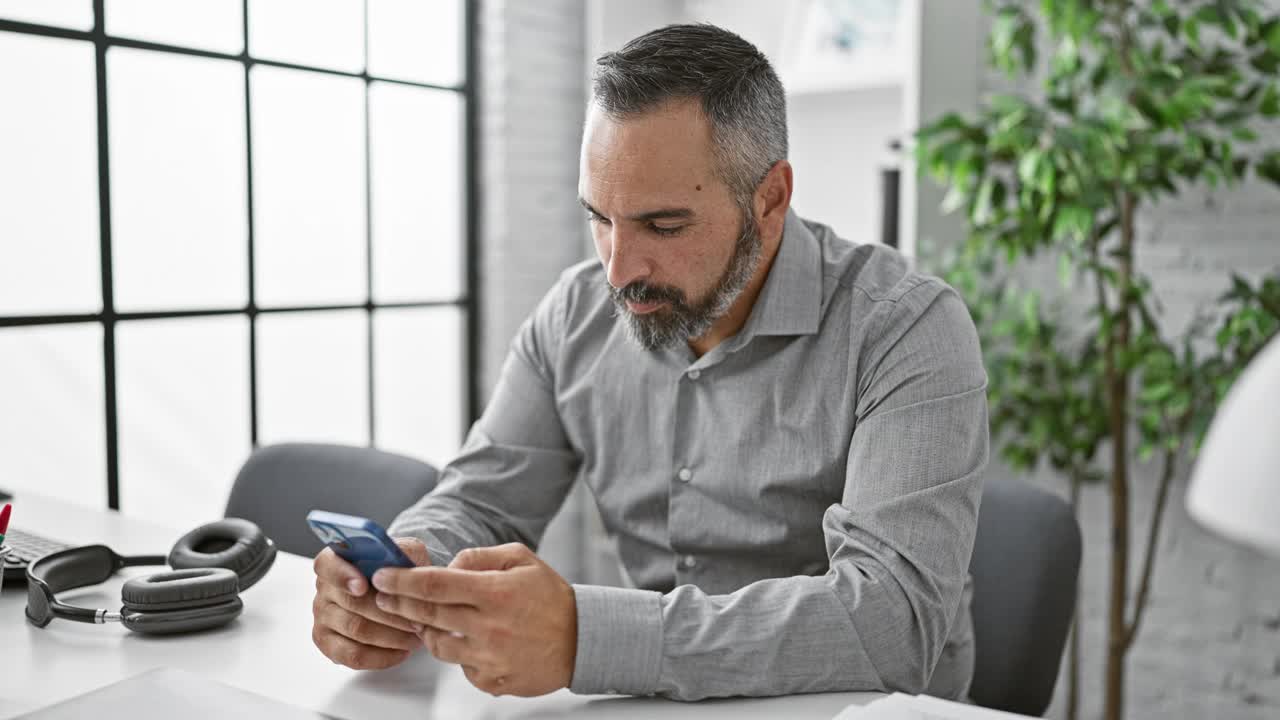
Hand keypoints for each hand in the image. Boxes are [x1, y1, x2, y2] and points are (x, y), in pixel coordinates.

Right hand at [311, 537, 430, 669]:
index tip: (363, 585)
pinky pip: (353, 656)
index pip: (327, 565)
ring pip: (356, 630)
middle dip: (388, 613)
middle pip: (352, 603)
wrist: (397, 593)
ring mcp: (323, 618)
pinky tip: (402, 652)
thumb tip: (402, 562)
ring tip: (416, 636)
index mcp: (335, 560)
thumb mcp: (405, 552)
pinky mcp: (328, 644)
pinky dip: (381, 657)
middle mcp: (324, 589)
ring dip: (391, 636)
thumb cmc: (398, 570)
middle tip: (416, 621)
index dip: (343, 575)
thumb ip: (402, 552)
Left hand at [371, 543, 577, 696]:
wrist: (581, 640)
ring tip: (425, 618)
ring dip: (425, 629)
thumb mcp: (521, 559)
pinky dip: (457, 652)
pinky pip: (460, 667)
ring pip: (437, 644)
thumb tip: (447, 566)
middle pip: (427, 615)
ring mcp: (489, 658)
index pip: (434, 585)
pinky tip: (466, 640)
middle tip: (384, 597)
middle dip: (398, 604)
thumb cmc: (551, 599)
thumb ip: (479, 557)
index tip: (383, 577)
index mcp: (495, 592)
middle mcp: (489, 627)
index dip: (402, 580)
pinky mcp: (491, 681)